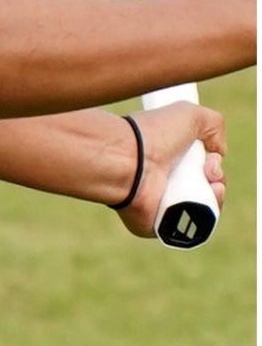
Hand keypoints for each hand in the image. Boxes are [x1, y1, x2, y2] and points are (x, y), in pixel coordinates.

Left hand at [116, 101, 225, 238]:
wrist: (126, 159)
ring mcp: (158, 205)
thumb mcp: (191, 115)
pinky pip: (188, 230)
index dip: (213, 167)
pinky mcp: (156, 225)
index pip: (199, 171)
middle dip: (218, 183)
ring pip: (201, 211)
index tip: (211, 160)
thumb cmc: (154, 135)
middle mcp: (161, 182)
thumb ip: (213, 125)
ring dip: (216, 199)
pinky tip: (205, 203)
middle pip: (204, 191)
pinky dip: (204, 218)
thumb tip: (218, 151)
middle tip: (211, 174)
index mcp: (166, 159)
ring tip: (212, 187)